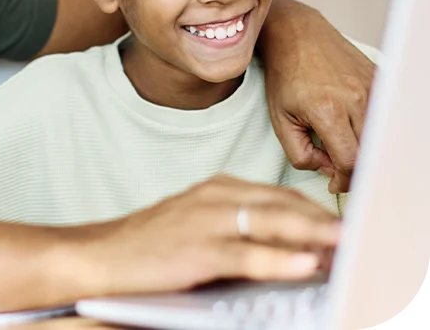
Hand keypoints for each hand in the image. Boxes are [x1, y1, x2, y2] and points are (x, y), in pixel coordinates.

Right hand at [75, 176, 340, 295]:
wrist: (102, 255)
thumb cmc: (152, 244)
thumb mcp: (198, 225)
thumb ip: (239, 227)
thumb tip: (291, 246)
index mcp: (217, 188)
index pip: (277, 194)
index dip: (313, 209)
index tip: (341, 223)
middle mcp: (214, 197)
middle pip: (280, 204)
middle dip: (320, 220)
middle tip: (352, 234)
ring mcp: (204, 221)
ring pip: (269, 224)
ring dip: (310, 234)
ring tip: (341, 245)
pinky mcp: (196, 250)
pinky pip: (245, 254)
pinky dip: (278, 260)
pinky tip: (302, 265)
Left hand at [259, 0, 374, 192]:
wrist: (298, 35)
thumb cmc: (285, 76)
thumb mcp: (280, 119)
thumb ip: (300, 153)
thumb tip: (328, 170)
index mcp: (327, 110)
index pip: (350, 161)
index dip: (343, 180)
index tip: (333, 182)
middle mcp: (356, 99)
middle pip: (370, 152)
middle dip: (355, 169)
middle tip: (338, 169)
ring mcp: (372, 88)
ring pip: (379, 136)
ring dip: (364, 149)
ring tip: (342, 146)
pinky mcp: (380, 80)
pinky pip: (383, 115)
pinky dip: (371, 129)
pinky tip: (352, 126)